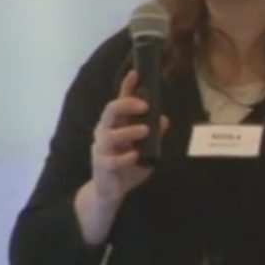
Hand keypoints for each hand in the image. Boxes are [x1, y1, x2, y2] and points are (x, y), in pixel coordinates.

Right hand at [90, 70, 167, 205]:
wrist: (111, 191)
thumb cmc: (128, 164)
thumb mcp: (146, 148)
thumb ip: (154, 134)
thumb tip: (163, 119)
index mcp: (116, 124)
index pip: (120, 101)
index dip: (127, 87)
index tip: (136, 73)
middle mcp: (105, 132)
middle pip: (109, 111)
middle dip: (126, 104)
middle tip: (145, 106)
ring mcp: (101, 149)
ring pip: (108, 134)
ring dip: (128, 130)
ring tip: (145, 130)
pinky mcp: (101, 166)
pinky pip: (111, 159)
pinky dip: (124, 157)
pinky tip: (135, 156)